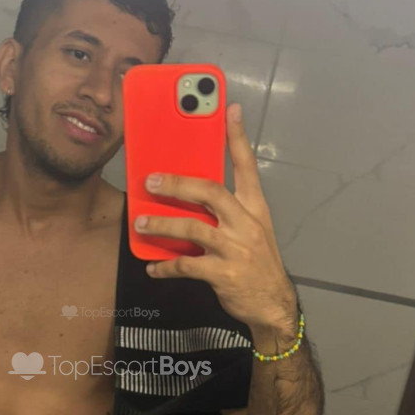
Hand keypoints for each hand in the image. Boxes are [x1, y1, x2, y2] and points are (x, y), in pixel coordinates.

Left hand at [134, 103, 296, 330]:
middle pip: (210, 192)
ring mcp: (234, 249)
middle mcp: (245, 223)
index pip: (247, 166)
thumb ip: (228, 212)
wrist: (273, 305)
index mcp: (255, 208)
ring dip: (162, 224)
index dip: (237, 137)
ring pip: (192, 228)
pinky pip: (185, 265)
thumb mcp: (252, 231)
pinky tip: (152, 268)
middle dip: (178, 183)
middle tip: (152, 180)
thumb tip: (191, 196)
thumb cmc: (257, 264)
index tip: (229, 109)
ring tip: (141, 222)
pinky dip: (165, 267)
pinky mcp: (222, 273)